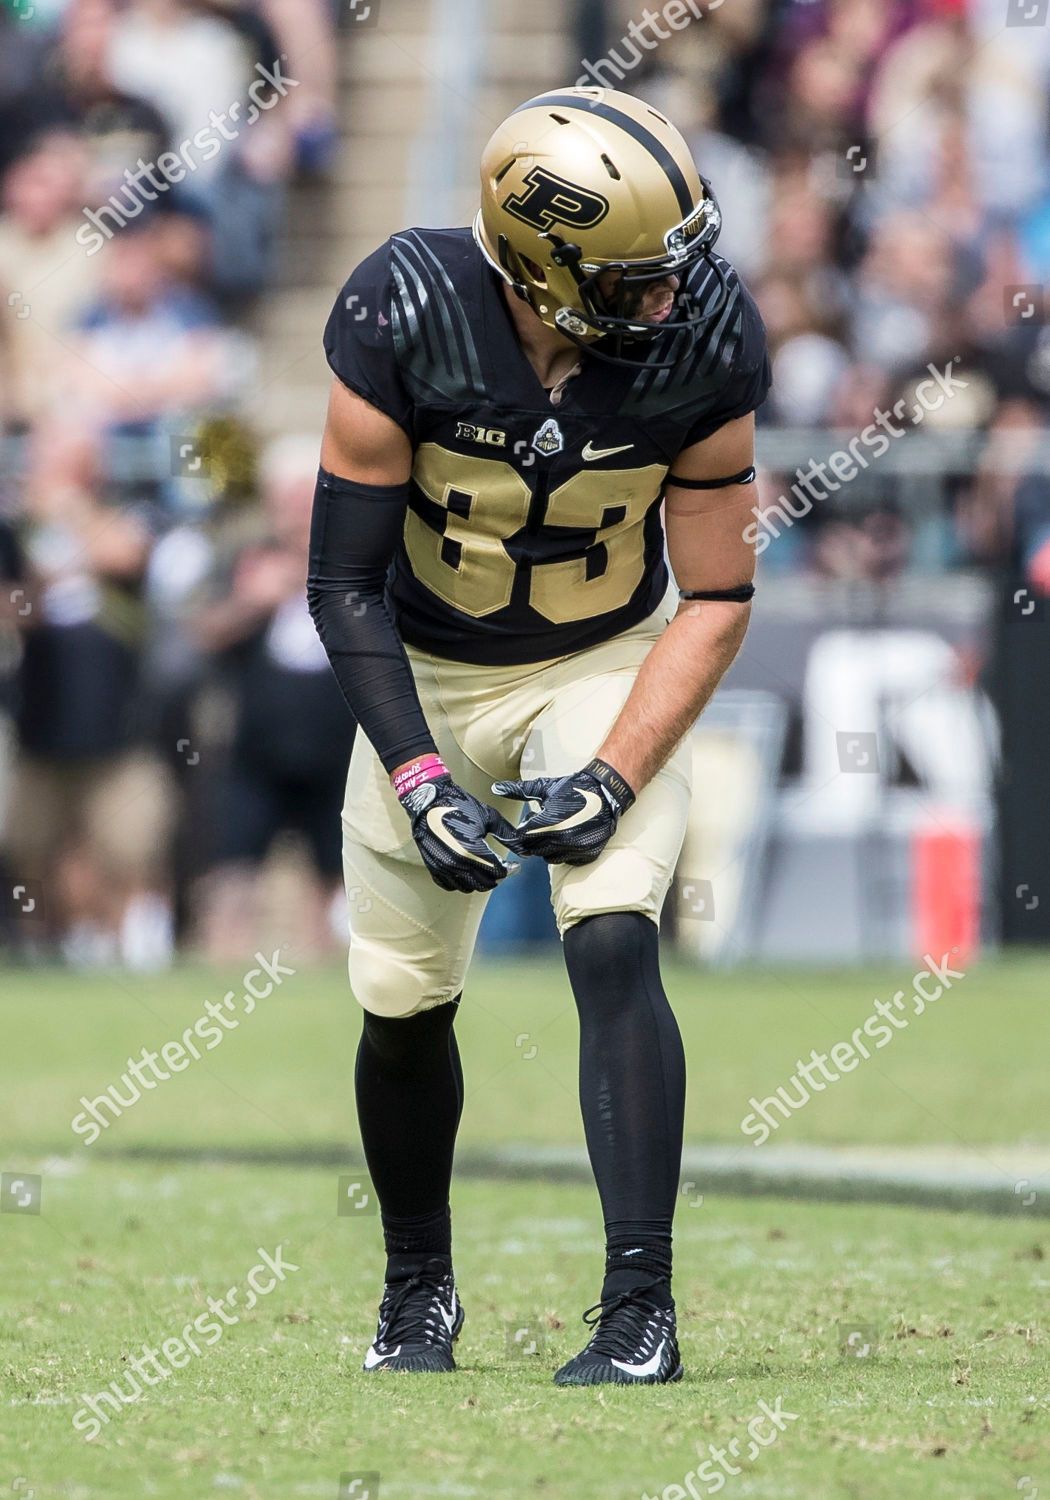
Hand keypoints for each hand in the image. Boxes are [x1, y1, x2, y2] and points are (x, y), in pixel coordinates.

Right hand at [399, 775, 518, 892]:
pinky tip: (466, 872)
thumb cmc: (458, 805)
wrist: (428, 800)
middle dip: (495, 877)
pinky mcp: (432, 867)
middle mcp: (457, 863)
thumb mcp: (489, 817)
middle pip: (484, 883)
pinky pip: (449, 885)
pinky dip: (460, 882)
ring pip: (467, 888)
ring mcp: (443, 867)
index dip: (509, 870)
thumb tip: (523, 850)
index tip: (513, 866)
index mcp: (472, 850)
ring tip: (483, 870)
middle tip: (500, 868)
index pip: (497, 871)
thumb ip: (507, 834)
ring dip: (478, 881)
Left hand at [493, 758, 635, 865]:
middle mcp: (561, 839)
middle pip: (534, 849)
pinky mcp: (587, 854)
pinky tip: (568, 837)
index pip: (523, 838)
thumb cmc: (573, 788)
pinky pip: (567, 860)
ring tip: (554, 831)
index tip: (526, 825)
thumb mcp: (545, 788)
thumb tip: (495, 788)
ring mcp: (576, 849)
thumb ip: (519, 791)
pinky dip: (565, 852)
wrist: (606, 792)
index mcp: (548, 823)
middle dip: (533, 839)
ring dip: (548, 847)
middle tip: (541, 827)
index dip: (522, 832)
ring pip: (550, 857)